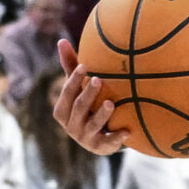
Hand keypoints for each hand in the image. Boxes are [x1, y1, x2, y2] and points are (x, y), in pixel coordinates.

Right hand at [51, 37, 127, 154]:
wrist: (100, 138)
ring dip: (101, 115)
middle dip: (87, 94)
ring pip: (91, 125)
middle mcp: (70, 126)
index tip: (84, 66)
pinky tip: (128, 131)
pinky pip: (108, 143)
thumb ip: (70, 68)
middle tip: (99, 80)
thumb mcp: (79, 88)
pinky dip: (117, 137)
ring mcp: (84, 138)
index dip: (74, 80)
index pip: (67, 94)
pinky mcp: (100, 148)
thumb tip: (61, 40)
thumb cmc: (87, 106)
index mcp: (63, 111)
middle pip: (78, 108)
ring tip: (111, 103)